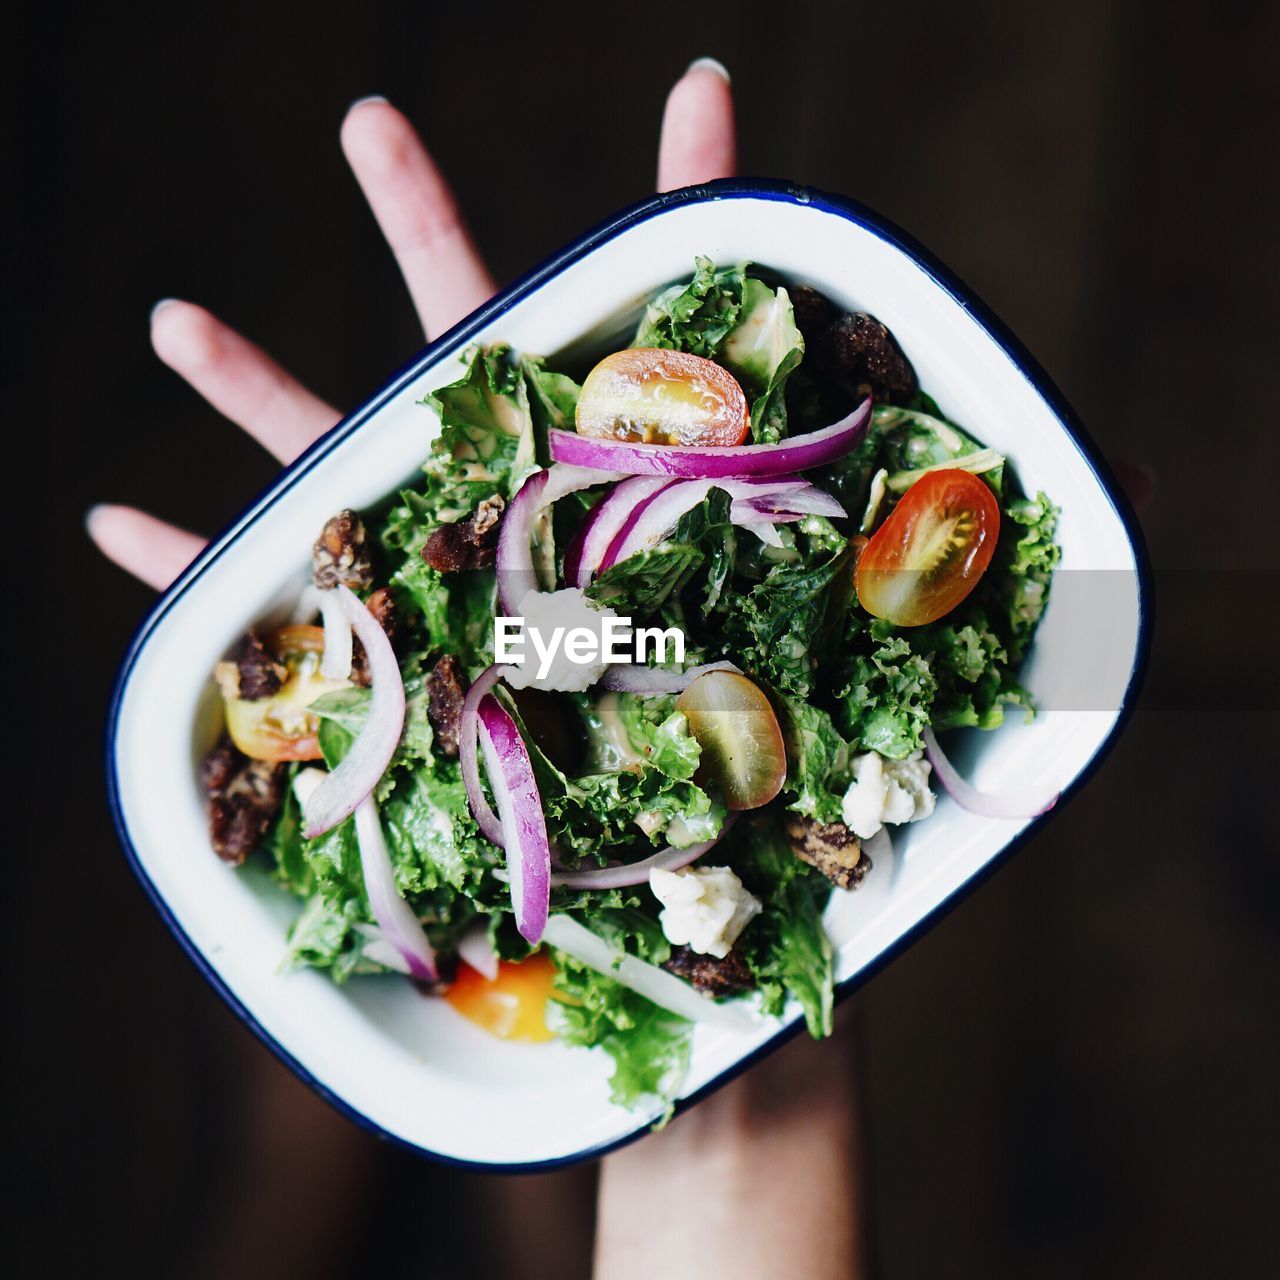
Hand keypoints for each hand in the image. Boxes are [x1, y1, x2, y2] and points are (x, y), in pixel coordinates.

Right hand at [85, 60, 734, 588]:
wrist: (664, 654)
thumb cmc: (670, 514)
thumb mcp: (683, 355)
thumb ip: (693, 222)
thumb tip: (704, 74)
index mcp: (505, 405)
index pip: (452, 289)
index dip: (413, 206)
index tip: (368, 123)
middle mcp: (438, 465)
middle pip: (350, 390)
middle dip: (287, 324)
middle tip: (177, 303)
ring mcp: (399, 540)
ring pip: (296, 476)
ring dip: (238, 400)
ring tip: (174, 325)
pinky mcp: (375, 620)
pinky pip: (263, 600)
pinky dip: (187, 573)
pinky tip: (112, 527)